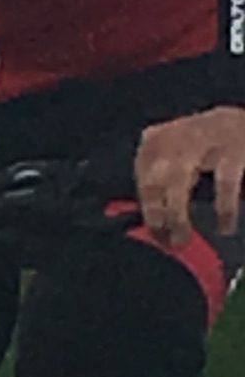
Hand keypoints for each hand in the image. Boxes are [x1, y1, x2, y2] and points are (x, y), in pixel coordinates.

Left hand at [136, 106, 244, 247]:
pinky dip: (224, 208)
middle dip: (155, 213)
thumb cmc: (208, 145)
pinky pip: (224, 182)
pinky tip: (225, 226)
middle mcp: (175, 135)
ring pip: (178, 179)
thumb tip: (155, 226)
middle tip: (164, 241)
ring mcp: (204, 138)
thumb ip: (163, 184)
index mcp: (156, 139)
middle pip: (152, 179)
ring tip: (182, 238)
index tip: (154, 233)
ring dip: (177, 214)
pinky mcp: (235, 147)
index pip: (141, 177)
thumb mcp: (179, 156)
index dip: (146, 208)